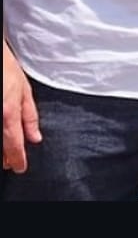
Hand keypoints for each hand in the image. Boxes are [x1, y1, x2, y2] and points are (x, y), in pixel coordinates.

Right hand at [2, 38, 40, 172]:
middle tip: (11, 162)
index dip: (17, 159)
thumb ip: (30, 116)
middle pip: (0, 146)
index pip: (13, 144)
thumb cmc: (6, 69)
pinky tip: (2, 138)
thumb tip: (35, 137)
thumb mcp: (24, 90)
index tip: (19, 168)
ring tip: (4, 155)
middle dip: (5, 157)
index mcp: (8, 112)